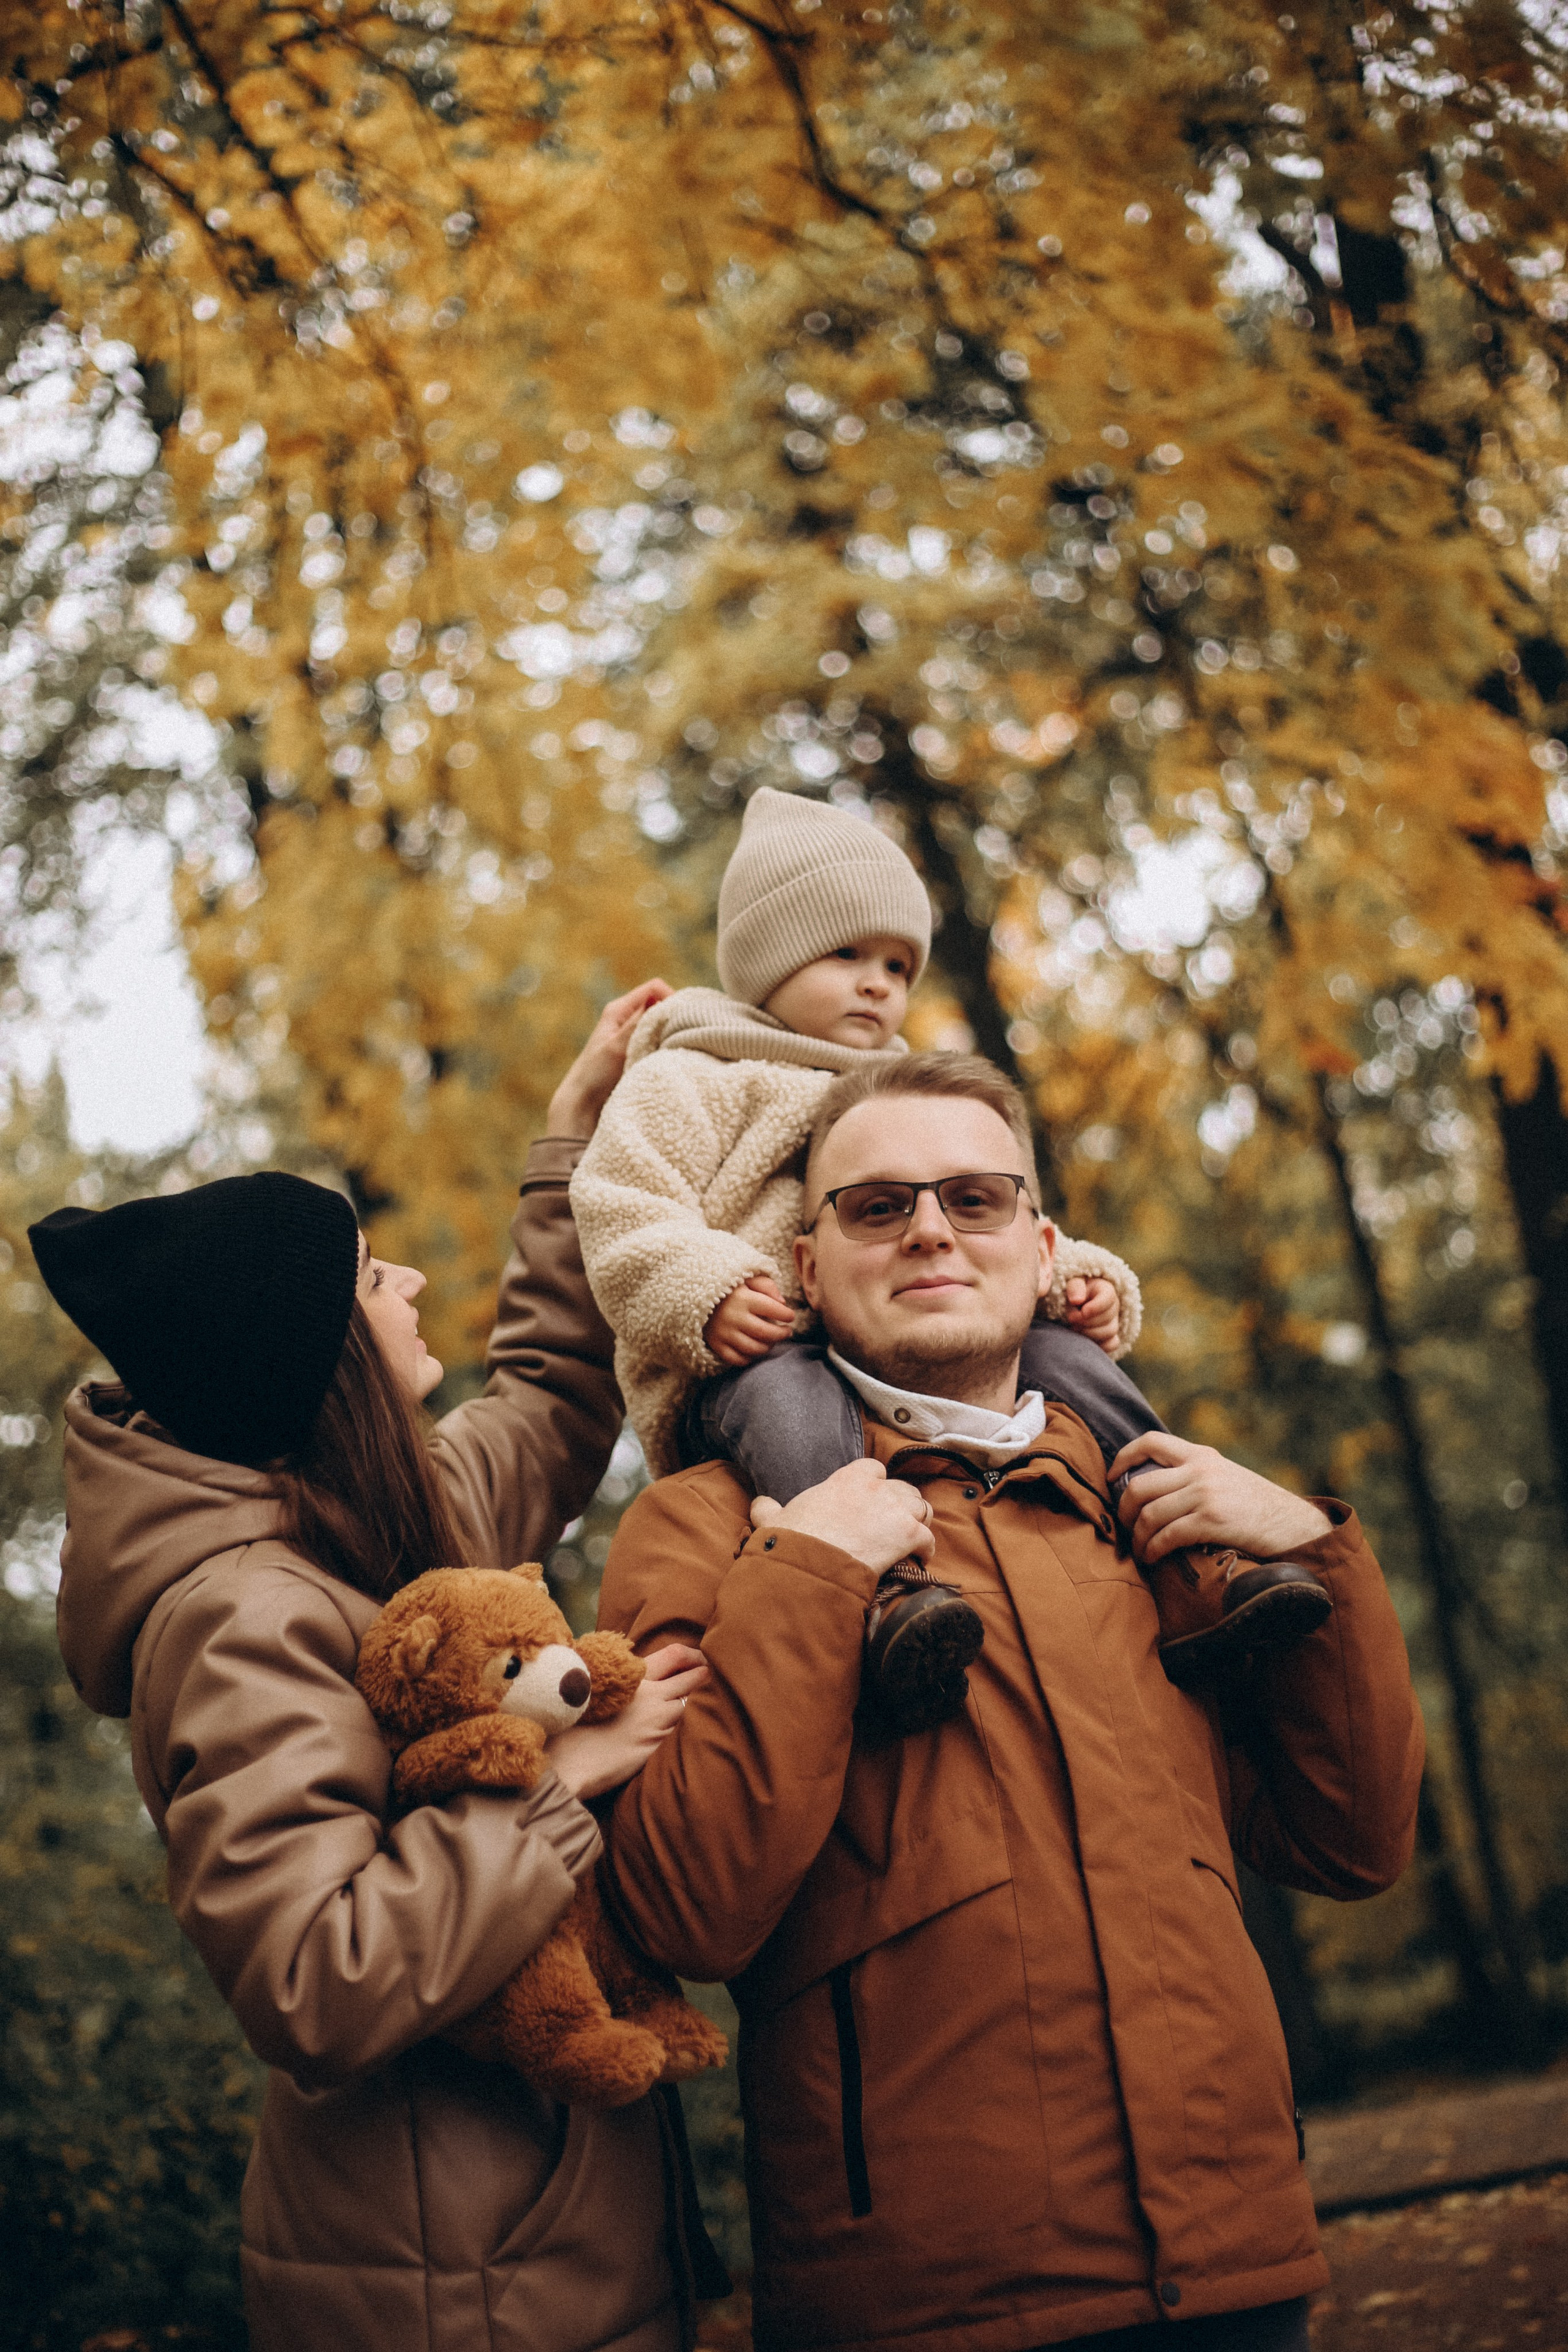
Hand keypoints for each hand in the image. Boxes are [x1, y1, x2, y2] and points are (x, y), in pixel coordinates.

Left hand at [546, 978, 672, 1139]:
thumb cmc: (594, 1075)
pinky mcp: (639, 1053)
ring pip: (663, 1025)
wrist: (582, 1105)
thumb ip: (640, 1023)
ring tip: (672, 1050)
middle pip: (662, 1006)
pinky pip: (660, 1042)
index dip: (671, 999)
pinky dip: (667, 1048)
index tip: (681, 1019)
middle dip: (674, 1018)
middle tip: (681, 1037)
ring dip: (671, 1035)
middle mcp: (628, 1019)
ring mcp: (634, 1036)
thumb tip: (667, 1004)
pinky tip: (667, 1060)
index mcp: (619, 1009)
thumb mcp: (617, 1046)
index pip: (655, 988)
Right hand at [546, 1642, 706, 1798]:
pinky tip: (673, 1736)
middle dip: (702, 1677)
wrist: (569, 1760)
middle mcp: (652, 1695)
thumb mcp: (595, 1689)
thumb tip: (637, 1678)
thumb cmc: (573, 1724)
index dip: (693, 1657)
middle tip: (708, 1676)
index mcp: (634, 1676)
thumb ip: (620, 1680)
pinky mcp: (658, 1746)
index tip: (701, 1660)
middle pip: (689, 1682)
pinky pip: (676, 1734)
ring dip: (688, 1709)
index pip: (675, 1655)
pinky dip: (678, 1732)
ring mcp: (658, 1722)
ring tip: (689, 1710)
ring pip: (684, 1709)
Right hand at [705, 1275, 795, 1365]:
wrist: (693, 1294)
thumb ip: (766, 1285)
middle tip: (787, 1331)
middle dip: (782, 1334)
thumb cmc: (727, 1286)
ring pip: (754, 1348)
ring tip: (772, 1340)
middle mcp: (734, 1318)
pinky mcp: (716, 1344)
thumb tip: (783, 1302)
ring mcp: (724, 1333)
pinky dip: (749, 1358)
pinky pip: (737, 1359)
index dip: (787, 1315)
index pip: (774, 1310)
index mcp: (744, 1299)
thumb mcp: (746, 1278)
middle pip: (767, 1333)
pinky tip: (754, 1350)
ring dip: (768, 1346)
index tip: (790, 1316)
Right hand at [749, 1458, 934, 1576]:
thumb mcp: (773, 1520)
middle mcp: (875, 1488)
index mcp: (847, 1479)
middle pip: (902, 1488)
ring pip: (921, 1507)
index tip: (873, 1498)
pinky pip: (927, 1537)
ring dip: (918, 1522)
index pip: (873, 1469)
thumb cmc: (792, 1541)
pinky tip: (920, 1558)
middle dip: (902, 1503)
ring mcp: (894, 1510)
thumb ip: (767, 1509)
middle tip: (896, 1521)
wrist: (809, 1564)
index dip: (876, 1484)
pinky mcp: (907, 1534)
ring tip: (913, 1537)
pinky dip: (926, 1548)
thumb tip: (758, 1504)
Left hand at [1064, 1275, 1120, 1354]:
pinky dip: (1098, 1345)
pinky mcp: (1111, 1336)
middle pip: (1107, 1318)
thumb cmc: (1074, 1291)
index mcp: (1106, 1290)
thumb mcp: (1073, 1283)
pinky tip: (1085, 1340)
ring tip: (1074, 1328)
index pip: (1108, 1298)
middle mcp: (1114, 1306)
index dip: (1096, 1307)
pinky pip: (1112, 1344)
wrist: (1075, 1302)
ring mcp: (1114, 1322)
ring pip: (1110, 1333)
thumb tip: (1076, 1300)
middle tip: (1071, 1319)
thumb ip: (1075, 1287)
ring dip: (1089, 1333)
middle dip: (1086, 1321)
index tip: (1082, 1311)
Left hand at [1109, 1432, 1332, 1566]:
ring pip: (1149, 1514)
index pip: (1150, 1441)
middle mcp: (1200, 1470)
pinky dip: (1152, 1550)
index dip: (1123, 1458)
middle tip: (1123, 1527)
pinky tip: (1153, 1559)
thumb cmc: (1257, 1507)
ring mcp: (1206, 1494)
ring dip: (1137, 1538)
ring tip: (1138, 1552)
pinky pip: (1166, 1536)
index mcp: (1202, 1455)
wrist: (1295, 1525)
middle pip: (1140, 1485)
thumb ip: (1194, 1475)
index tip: (1112, 1480)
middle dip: (1123, 1510)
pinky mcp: (1212, 1521)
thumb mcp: (1225, 1476)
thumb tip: (1154, 1489)